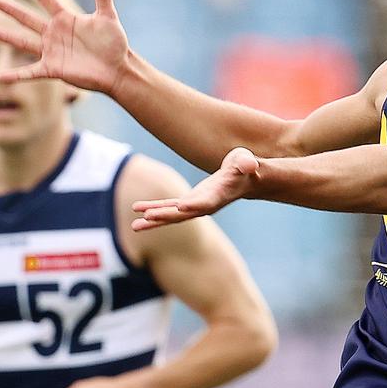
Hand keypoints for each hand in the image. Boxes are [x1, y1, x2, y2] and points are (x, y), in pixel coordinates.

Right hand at [0, 0, 130, 94]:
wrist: (117, 69)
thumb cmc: (114, 43)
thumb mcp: (108, 16)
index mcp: (66, 19)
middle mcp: (55, 33)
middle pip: (28, 19)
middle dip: (12, 10)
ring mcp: (51, 51)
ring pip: (24, 42)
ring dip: (7, 37)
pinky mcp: (52, 69)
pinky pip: (30, 72)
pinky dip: (15, 75)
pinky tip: (0, 76)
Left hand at [132, 147, 259, 230]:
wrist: (245, 181)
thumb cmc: (246, 168)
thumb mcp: (247, 161)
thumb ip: (247, 164)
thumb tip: (250, 165)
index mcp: (219, 196)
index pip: (206, 202)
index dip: (195, 204)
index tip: (181, 207)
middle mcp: (206, 205)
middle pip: (184, 213)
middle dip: (166, 215)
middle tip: (148, 218)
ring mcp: (196, 205)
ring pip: (172, 215)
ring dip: (154, 219)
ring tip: (136, 225)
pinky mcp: (189, 202)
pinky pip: (169, 208)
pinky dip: (154, 209)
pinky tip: (139, 211)